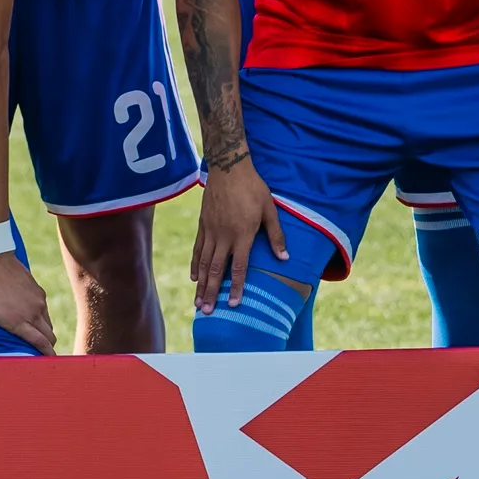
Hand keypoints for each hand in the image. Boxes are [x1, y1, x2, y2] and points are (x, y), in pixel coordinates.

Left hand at [0, 253, 55, 353]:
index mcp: (18, 322)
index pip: (41, 342)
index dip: (48, 354)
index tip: (51, 360)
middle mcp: (32, 312)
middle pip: (50, 335)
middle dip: (48, 345)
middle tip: (43, 351)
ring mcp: (38, 301)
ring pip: (48, 322)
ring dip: (45, 331)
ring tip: (37, 335)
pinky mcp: (38, 290)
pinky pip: (45, 309)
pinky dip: (42, 316)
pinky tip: (31, 316)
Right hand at [189, 156, 286, 313]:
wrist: (228, 168)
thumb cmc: (253, 188)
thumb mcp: (269, 209)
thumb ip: (276, 235)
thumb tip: (284, 258)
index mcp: (242, 234)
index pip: (238, 267)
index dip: (236, 287)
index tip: (232, 304)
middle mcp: (224, 236)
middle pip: (216, 270)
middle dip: (211, 292)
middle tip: (206, 311)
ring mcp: (211, 230)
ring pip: (204, 262)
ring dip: (201, 283)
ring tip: (198, 301)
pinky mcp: (203, 224)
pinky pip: (197, 248)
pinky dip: (195, 264)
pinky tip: (193, 276)